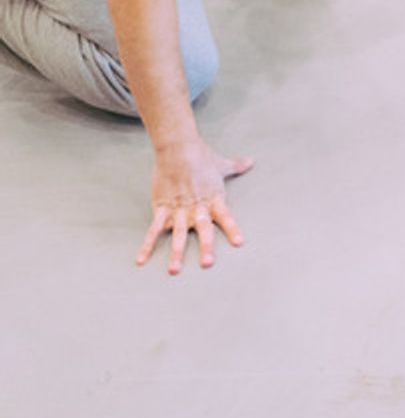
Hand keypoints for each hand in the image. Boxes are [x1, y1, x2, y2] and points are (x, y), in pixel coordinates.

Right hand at [136, 137, 252, 273]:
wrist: (177, 146)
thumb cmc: (201, 155)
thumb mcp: (221, 164)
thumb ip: (236, 166)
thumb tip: (251, 161)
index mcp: (213, 198)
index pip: (226, 216)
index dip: (232, 229)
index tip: (239, 243)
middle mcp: (197, 206)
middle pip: (203, 229)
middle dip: (206, 246)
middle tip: (207, 263)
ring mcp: (178, 208)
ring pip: (178, 233)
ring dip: (176, 252)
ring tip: (174, 270)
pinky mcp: (162, 207)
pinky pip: (154, 229)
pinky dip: (147, 244)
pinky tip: (141, 259)